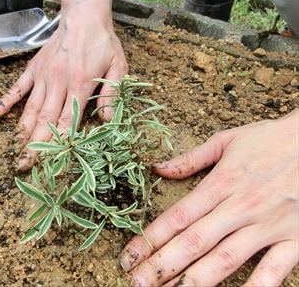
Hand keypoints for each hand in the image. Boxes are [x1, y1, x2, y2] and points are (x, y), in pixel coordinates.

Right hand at [0, 0, 126, 170]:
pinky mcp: (34, 69)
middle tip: (25, 166)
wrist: (83, 16)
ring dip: (22, 131)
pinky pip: (18, 87)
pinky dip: (6, 101)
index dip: (57, 143)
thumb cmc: (102, 42)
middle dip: (35, 146)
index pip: (67, 121)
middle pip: (44, 121)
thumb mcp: (118, 66)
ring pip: (30, 109)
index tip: (47, 162)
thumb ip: (111, 94)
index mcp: (79, 84)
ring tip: (14, 151)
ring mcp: (43, 76)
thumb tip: (106, 119)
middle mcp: (57, 83)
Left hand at [120, 109, 298, 285]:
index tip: (129, 256)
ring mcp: (268, 225)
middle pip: (194, 241)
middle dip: (163, 265)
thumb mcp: (227, 140)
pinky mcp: (295, 239)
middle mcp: (240, 207)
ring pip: (226, 259)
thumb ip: (191, 158)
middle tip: (138, 283)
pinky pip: (274, 271)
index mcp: (221, 183)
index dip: (150, 239)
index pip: (177, 216)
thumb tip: (158, 167)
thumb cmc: (271, 139)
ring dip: (195, 281)